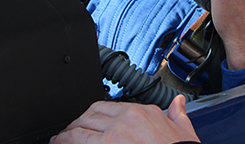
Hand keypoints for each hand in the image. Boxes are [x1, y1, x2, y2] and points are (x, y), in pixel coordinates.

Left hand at [51, 95, 197, 143]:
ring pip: (81, 127)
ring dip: (68, 133)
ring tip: (60, 139)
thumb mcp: (184, 132)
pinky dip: (66, 142)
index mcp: (144, 113)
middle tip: (70, 131)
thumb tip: (178, 104)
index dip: (97, 115)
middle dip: (79, 122)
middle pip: (91, 114)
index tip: (92, 122)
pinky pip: (78, 142)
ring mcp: (114, 135)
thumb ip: (178, 115)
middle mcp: (127, 120)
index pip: (111, 107)